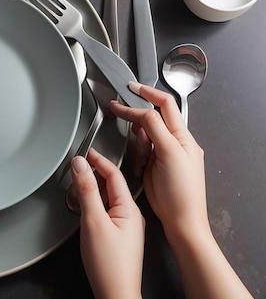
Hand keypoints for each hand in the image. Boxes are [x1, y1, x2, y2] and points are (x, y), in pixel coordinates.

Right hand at [70, 149, 144, 298]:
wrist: (116, 294)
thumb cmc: (110, 265)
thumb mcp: (93, 221)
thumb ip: (86, 191)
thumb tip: (80, 166)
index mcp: (129, 208)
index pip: (114, 174)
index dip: (98, 160)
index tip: (85, 151)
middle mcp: (131, 215)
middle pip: (112, 184)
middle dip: (95, 171)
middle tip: (78, 164)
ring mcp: (126, 227)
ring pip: (109, 197)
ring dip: (94, 186)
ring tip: (80, 181)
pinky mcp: (120, 236)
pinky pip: (108, 210)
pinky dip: (96, 201)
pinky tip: (86, 206)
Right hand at [110, 82, 207, 238]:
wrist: (179, 220)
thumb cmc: (181, 192)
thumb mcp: (169, 152)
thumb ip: (156, 128)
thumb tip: (144, 111)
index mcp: (182, 136)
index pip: (164, 105)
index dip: (147, 93)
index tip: (129, 88)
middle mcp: (174, 142)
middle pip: (149, 121)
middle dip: (137, 126)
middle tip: (125, 129)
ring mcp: (163, 154)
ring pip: (142, 138)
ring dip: (137, 147)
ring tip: (142, 163)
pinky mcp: (153, 166)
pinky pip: (139, 153)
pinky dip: (136, 159)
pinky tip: (140, 170)